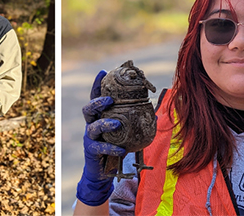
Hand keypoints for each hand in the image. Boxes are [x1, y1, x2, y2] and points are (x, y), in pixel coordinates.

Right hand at [76, 71, 125, 205]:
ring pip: (92, 127)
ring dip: (104, 124)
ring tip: (117, 124)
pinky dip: (111, 148)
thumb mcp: (125, 133)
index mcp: (100, 116)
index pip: (96, 98)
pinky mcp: (91, 151)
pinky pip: (100, 148)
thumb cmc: (116, 146)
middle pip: (88, 109)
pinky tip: (121, 150)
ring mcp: (90, 138)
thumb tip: (155, 114)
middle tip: (110, 99)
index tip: (103, 72)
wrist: (104, 171)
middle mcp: (91, 124)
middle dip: (97, 102)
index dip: (97, 85)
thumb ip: (136, 123)